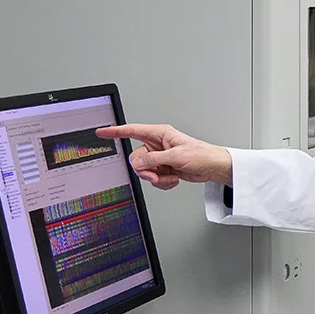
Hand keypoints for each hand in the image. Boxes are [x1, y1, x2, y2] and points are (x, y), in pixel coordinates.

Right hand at [96, 123, 232, 189]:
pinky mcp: (164, 169)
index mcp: (160, 134)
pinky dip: (162, 183)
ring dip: (156, 178)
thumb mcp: (176, 156)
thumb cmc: (201, 155)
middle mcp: (158, 145)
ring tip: (170, 177)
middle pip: (137, 159)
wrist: (213, 167)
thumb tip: (137, 163)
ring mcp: (160, 158)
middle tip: (158, 175)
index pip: (132, 131)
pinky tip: (173, 179)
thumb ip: (154, 160)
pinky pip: (153, 179)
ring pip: (144, 171)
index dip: (116, 131)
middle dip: (146, 171)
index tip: (101, 132)